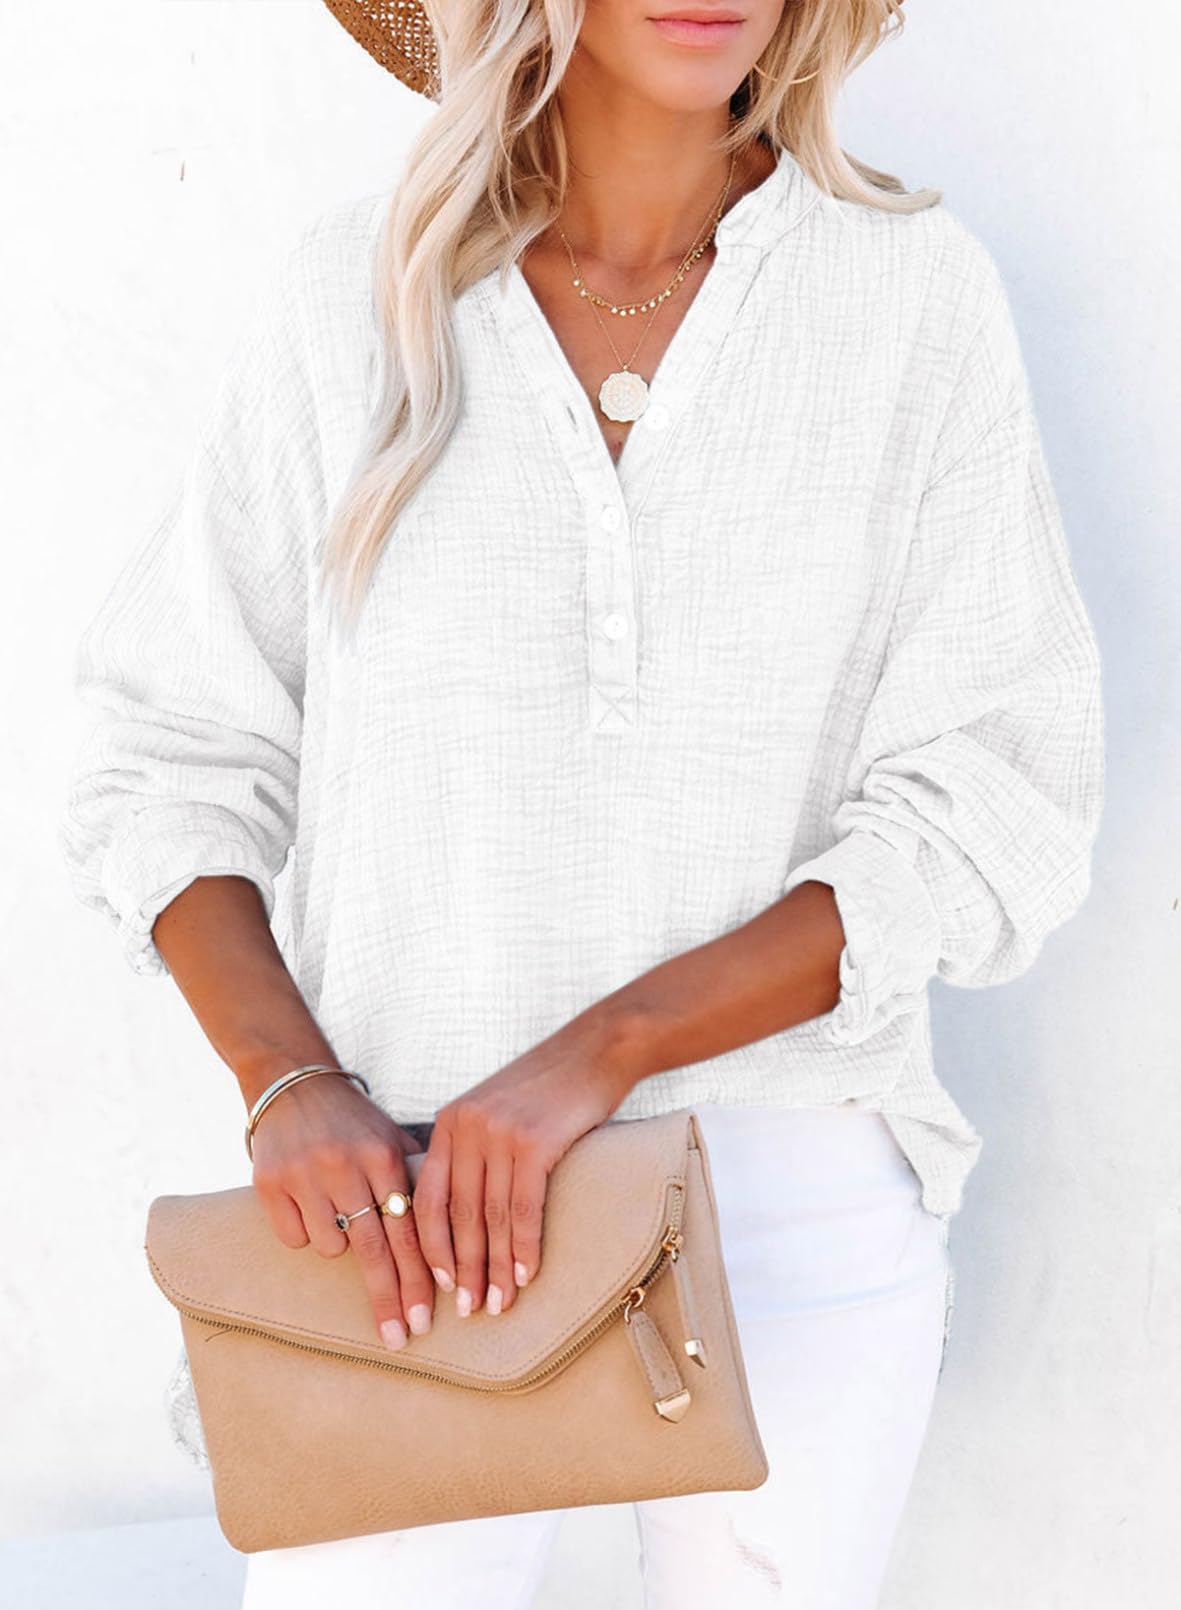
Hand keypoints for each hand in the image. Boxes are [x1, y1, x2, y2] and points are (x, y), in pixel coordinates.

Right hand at [248, 1072, 436, 1352]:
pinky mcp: (269, 1184)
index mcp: (382, 1156)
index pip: (408, 1230)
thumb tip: (454, 1235)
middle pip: (373, 1251)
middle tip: (401, 1338)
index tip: (426, 1320)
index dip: (418, 1280)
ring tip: (337, 1208)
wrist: (292, 1082)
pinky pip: (293, 1237)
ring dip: (338, 1243)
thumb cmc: (352, 1119)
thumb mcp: (390, 1137)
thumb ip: (416, 1180)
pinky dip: (303, 1231)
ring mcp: (304, 1176)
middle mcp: (345, 1166)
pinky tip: (306, 1204)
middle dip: (389, 1299)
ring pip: (330, 1247)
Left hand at [411, 1010, 637, 1318]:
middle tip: (468, 1310)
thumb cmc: (552, 1087)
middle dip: (462, 1268)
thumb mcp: (498, 1109)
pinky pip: (523, 1207)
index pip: (426, 1197)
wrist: (598, 1048)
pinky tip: (527, 1273)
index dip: (432, 1246)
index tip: (440, 1284)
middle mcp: (466, 1126)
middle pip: (456, 1213)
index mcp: (451, 1122)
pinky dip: (524, 1246)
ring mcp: (499, 1133)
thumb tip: (467, 1211)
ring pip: (490, 1217)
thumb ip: (476, 1149)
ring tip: (499, 1303)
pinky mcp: (533, 1141)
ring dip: (494, 1267)